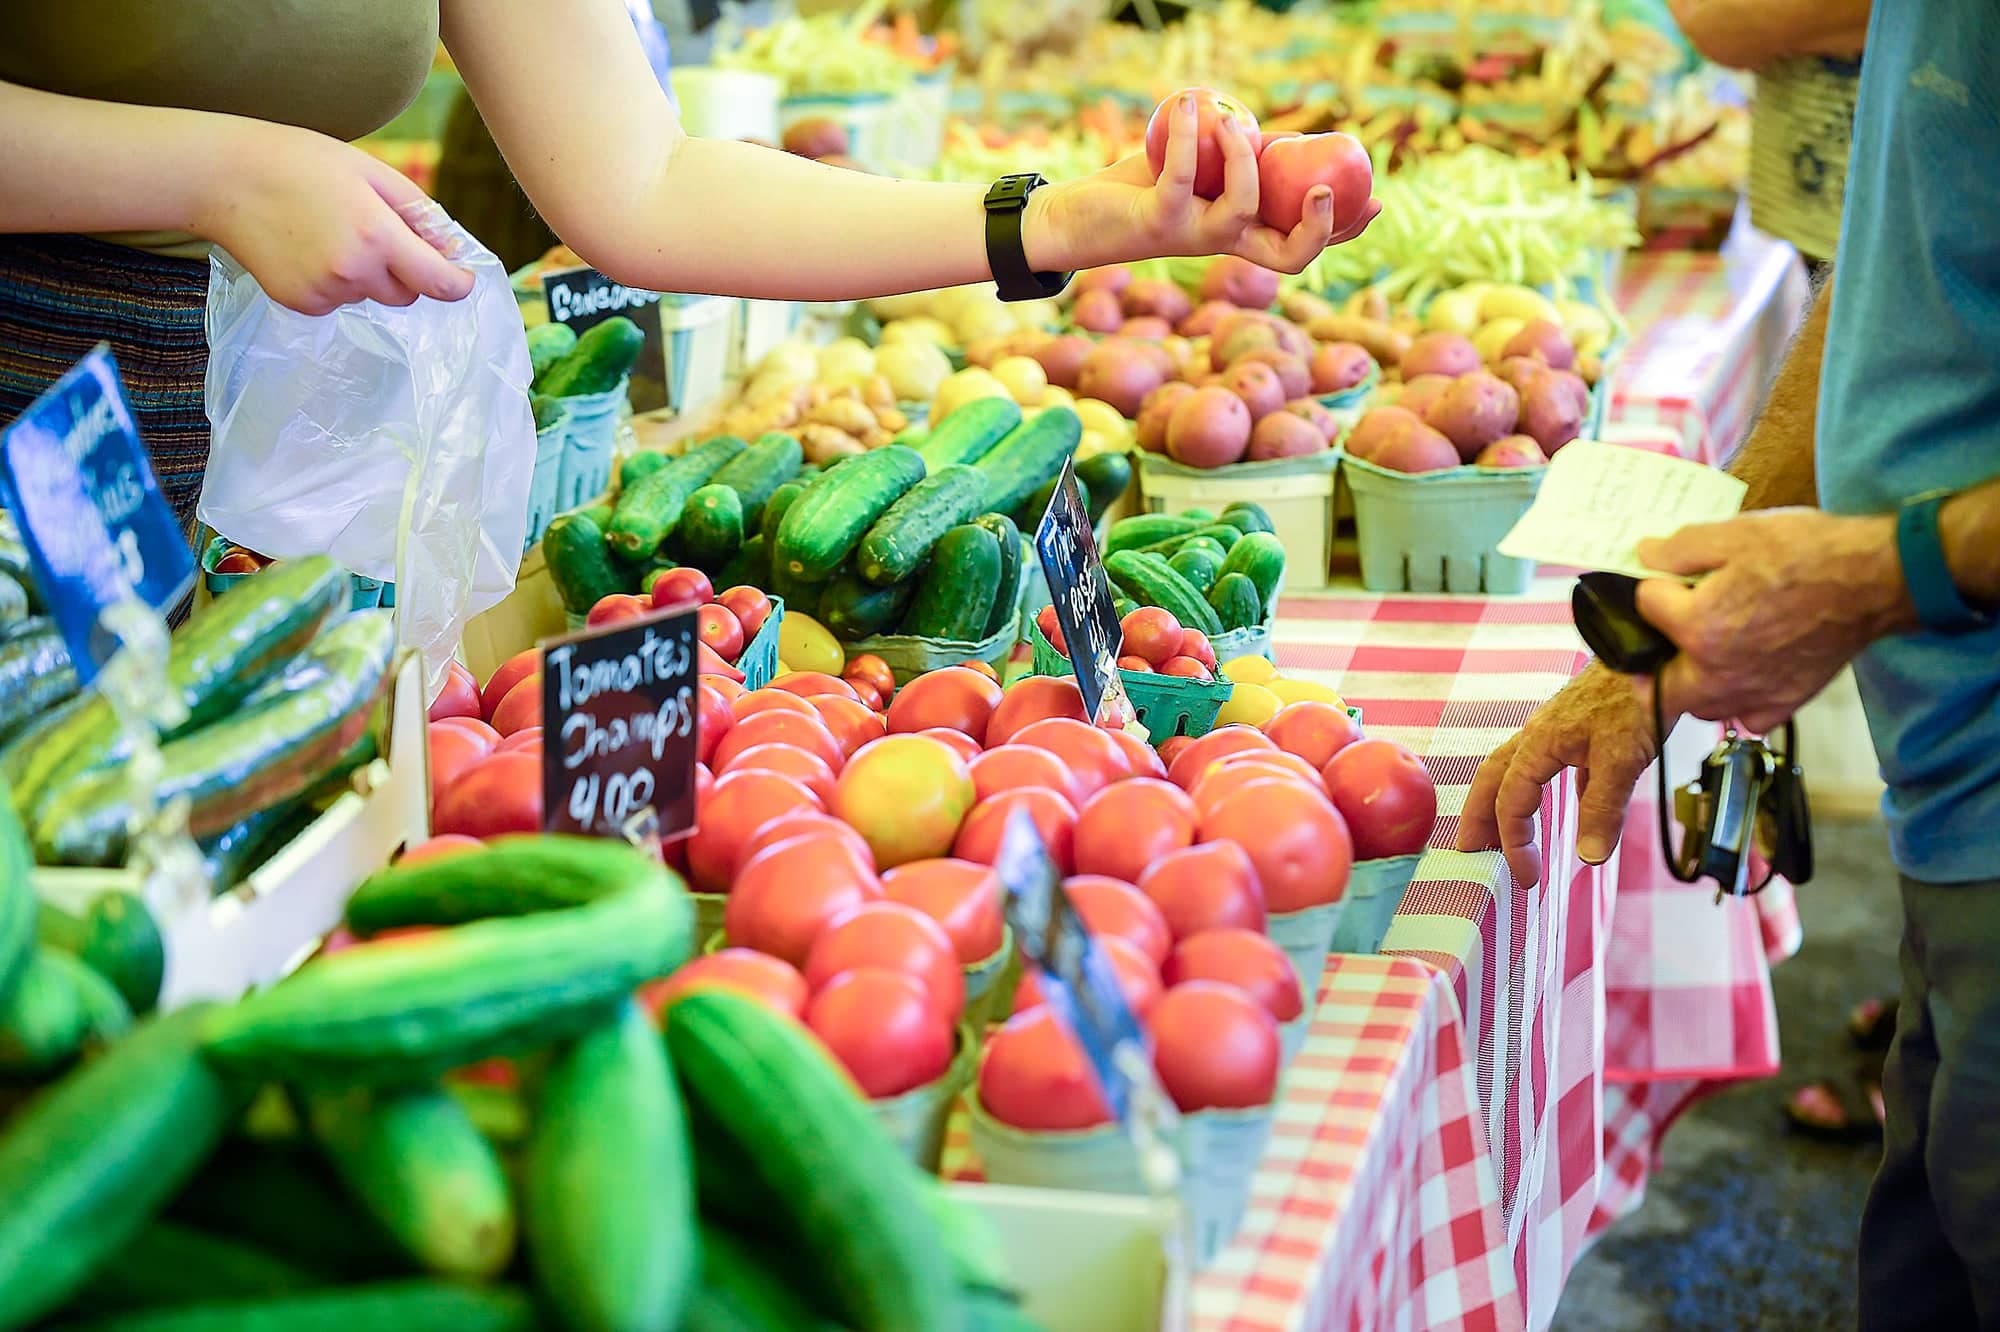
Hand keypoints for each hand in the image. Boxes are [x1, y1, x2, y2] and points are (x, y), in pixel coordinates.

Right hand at [196, 123, 474, 315]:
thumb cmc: (302, 163)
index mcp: (378, 237)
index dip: (457, 282)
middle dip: (404, 272)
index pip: (439, 283)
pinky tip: (308, 248)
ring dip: (366, 274)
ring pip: (370, 296)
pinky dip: (335, 281)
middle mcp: (353, 272)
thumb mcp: (371, 172)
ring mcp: (324, 292)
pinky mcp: (301, 303)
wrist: (224, 177)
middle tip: (374, 232)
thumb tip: (453, 250)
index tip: (462, 278)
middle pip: (406, 294)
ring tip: (330, 232)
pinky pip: (338, 300)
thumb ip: (418, 214)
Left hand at [1025, 93, 1381, 274]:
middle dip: (1320, 228)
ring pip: (1243, 207)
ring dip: (1246, 158)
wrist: (1077, 218)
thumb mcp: (1199, 171)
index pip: (1304, 247)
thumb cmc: (1140, 190)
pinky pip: (1184, 172)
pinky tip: (1188, 101)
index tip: (1375, 201)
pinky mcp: (1158, 220)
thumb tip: (1270, 133)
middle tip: (1326, 188)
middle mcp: (1224, 243)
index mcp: (1242, 236)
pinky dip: (1188, 132)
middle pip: (1290, 257)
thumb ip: (1234, 160)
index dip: (1344, 232)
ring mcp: (1192, 235)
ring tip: (1232, 120)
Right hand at [1456, 662, 1661, 887]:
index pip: (1511, 802)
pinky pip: (1547, 764)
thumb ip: (1602, 808)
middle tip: (1470, 851)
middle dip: (1477, 817)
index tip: (1526, 875)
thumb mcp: (1620, 758)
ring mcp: (1556, 729)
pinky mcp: (1578, 727)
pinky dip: (1542, 789)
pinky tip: (1564, 805)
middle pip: (1491, 779)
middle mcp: (1538, 735)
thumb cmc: (1635, 694)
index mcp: (1538, 743)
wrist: (1653, 650)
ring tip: (1502, 832)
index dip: (1513, 842)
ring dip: (1503, 803)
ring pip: (1514, 769)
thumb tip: (1588, 856)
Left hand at [1634, 508, 1911, 732]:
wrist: (1875, 578)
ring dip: (1690, 686)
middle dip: (1649, 664)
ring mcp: (1752, 693)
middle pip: (1657, 689)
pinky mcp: (1785, 702)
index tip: (1664, 579)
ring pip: (1698, 708)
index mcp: (1698, 628)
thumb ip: (1679, 548)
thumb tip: (1645, 555)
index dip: (1652, 587)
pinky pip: (1746, 718)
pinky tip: (1743, 677)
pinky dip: (1738, 705)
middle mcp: (1719, 672)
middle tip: (1656, 641)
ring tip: (1699, 656)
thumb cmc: (1809, 553)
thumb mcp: (1735, 533)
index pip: (1645, 609)